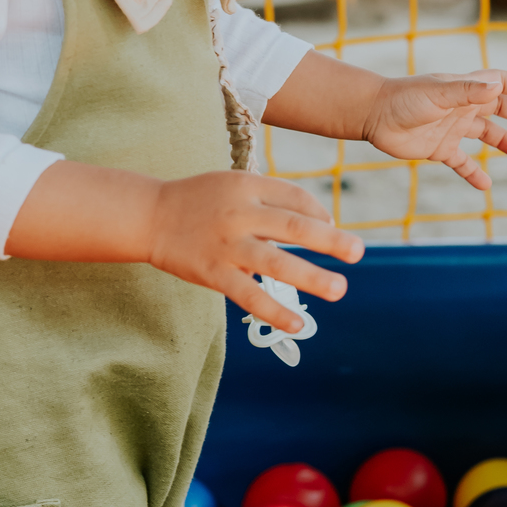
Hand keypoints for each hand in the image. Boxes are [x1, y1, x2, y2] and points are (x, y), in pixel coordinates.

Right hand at [148, 170, 363, 332]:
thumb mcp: (234, 184)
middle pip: (293, 226)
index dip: (320, 213)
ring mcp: (227, 245)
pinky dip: (275, 311)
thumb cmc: (199, 200)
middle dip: (330, 240)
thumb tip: (323, 221)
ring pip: (276, 263)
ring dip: (312, 277)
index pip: (294, 197)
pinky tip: (298, 323)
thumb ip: (273, 198)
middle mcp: (239, 213)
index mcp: (247, 186)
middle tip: (357, 251)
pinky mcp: (213, 273)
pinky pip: (249, 295)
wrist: (149, 216)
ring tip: (339, 289)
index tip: (333, 227)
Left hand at [361, 69, 506, 190]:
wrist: (373, 115)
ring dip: (502, 141)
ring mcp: (450, 128)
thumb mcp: (438, 93)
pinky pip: (461, 162)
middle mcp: (460, 107)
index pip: (499, 83)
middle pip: (497, 109)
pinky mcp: (439, 148)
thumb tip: (498, 86)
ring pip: (484, 134)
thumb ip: (467, 91)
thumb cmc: (404, 98)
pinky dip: (473, 173)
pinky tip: (485, 185)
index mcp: (463, 90)